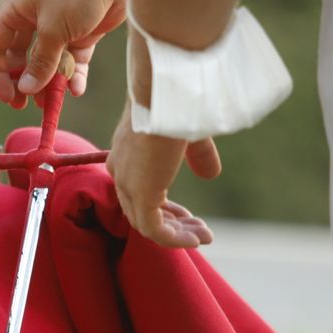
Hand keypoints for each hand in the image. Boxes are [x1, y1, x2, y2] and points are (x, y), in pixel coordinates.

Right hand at [0, 0, 124, 107]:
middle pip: (18, 58)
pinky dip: (72, 75)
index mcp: (14, 10)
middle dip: (22, 82)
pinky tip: (76, 89)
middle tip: (25, 106)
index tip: (8, 96)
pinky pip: (70, 61)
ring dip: (48, 83)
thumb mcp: (54, 30)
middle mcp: (31, 19)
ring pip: (45, 63)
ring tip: (51, 103)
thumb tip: (26, 89)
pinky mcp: (79, 34)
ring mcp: (55, 27)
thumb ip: (40, 62)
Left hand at [105, 104, 221, 247]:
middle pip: (141, 211)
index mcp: (126, 153)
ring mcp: (127, 183)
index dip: (165, 208)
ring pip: (148, 224)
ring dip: (178, 234)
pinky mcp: (140, 194)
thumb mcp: (188, 132)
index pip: (138, 191)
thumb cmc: (176, 102)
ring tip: (205, 237)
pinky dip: (174, 240)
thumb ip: (197, 155)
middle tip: (200, 231)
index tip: (188, 217)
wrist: (166, 92)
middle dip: (174, 224)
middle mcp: (120, 170)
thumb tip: (211, 175)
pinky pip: (154, 231)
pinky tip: (196, 240)